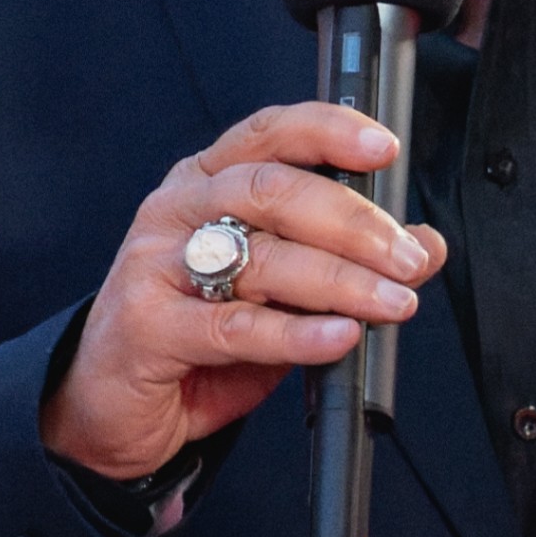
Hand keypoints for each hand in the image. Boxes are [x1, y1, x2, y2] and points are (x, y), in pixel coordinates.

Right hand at [40, 102, 445, 479]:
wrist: (109, 406)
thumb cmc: (198, 330)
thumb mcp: (278, 285)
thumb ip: (344, 258)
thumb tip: (426, 245)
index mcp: (207, 178)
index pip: (271, 132)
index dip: (330, 130)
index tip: (385, 148)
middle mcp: (178, 207)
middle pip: (274, 191)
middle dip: (353, 221)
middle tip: (406, 256)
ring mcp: (155, 263)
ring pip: (261, 257)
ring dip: (341, 280)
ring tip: (392, 302)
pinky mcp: (147, 325)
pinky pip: (235, 325)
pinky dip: (297, 332)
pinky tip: (339, 337)